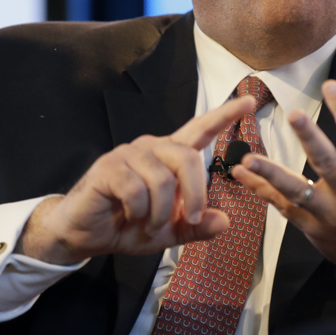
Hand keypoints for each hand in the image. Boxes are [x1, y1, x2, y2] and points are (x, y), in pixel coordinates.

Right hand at [16, 95, 255, 263]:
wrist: (85, 233)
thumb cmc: (128, 226)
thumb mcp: (168, 231)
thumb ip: (196, 226)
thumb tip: (224, 221)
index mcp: (169, 157)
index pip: (201, 130)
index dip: (225, 115)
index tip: (249, 102)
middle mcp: (152, 148)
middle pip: (189, 158)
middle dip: (194, 194)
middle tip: (189, 219)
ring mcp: (130, 154)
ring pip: (163, 179)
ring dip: (160, 212)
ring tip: (148, 223)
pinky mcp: (110, 166)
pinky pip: (137, 189)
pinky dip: (139, 211)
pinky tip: (129, 214)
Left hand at [231, 80, 335, 307]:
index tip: (332, 85)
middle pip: (327, 164)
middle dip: (310, 139)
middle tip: (294, 114)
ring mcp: (330, 215)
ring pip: (297, 191)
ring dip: (272, 174)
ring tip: (249, 158)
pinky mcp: (314, 228)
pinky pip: (284, 208)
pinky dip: (262, 192)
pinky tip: (242, 173)